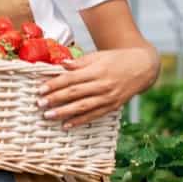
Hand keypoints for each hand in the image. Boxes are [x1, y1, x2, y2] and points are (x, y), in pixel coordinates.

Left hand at [38, 48, 156, 127]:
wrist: (143, 67)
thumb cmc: (116, 59)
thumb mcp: (99, 56)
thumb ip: (80, 62)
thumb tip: (61, 64)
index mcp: (97, 70)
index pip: (71, 79)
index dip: (54, 84)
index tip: (40, 90)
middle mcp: (103, 85)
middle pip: (75, 93)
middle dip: (55, 99)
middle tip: (39, 104)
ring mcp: (109, 97)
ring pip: (83, 106)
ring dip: (64, 112)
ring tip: (48, 116)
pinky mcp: (113, 106)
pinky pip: (94, 115)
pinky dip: (80, 121)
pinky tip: (66, 125)